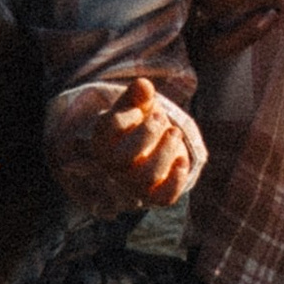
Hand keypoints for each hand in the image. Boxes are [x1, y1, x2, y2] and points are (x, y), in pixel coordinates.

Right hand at [70, 76, 201, 213]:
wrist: (142, 154)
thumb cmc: (135, 125)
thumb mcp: (134, 106)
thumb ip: (137, 94)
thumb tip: (144, 85)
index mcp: (101, 141)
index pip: (111, 128)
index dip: (130, 116)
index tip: (140, 111)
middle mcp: (112, 167)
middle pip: (126, 156)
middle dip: (150, 132)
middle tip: (161, 118)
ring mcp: (131, 185)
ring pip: (148, 176)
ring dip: (167, 150)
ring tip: (175, 133)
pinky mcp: (153, 197)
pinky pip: (165, 197)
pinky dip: (178, 177)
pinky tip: (181, 160)